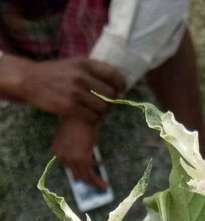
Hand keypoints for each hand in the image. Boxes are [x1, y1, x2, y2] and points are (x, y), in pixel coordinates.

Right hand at [0, 55, 124, 120]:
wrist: (30, 80)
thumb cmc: (54, 73)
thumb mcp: (73, 64)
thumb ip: (92, 70)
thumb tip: (114, 80)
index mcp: (85, 63)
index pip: (114, 75)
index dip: (121, 85)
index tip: (120, 90)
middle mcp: (82, 76)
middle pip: (110, 94)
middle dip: (111, 101)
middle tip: (105, 103)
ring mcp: (76, 92)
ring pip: (103, 108)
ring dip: (102, 112)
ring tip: (96, 111)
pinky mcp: (69, 107)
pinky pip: (92, 117)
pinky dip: (93, 119)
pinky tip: (88, 116)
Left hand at [53, 117, 106, 189]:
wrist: (82, 113)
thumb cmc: (78, 122)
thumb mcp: (72, 138)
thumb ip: (75, 151)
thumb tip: (86, 163)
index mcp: (58, 152)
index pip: (69, 169)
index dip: (78, 175)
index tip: (83, 180)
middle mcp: (63, 158)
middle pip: (76, 176)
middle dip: (87, 182)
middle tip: (96, 187)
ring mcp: (72, 160)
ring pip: (85, 177)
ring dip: (95, 183)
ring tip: (104, 187)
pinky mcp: (83, 159)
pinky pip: (92, 172)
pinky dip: (99, 174)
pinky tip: (104, 173)